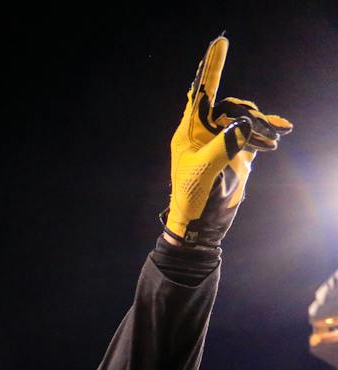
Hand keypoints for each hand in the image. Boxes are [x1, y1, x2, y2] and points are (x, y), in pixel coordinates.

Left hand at [162, 35, 290, 247]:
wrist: (201, 226)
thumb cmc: (192, 200)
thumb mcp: (203, 172)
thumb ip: (222, 147)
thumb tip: (244, 125)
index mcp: (189, 132)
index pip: (200, 93)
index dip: (210, 68)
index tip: (220, 42)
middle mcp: (205, 132)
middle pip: (231, 106)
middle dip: (249, 114)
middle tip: (262, 133)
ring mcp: (223, 140)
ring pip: (246, 119)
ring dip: (261, 127)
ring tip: (274, 141)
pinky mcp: (238, 151)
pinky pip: (255, 131)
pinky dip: (268, 130)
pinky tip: (282, 130)